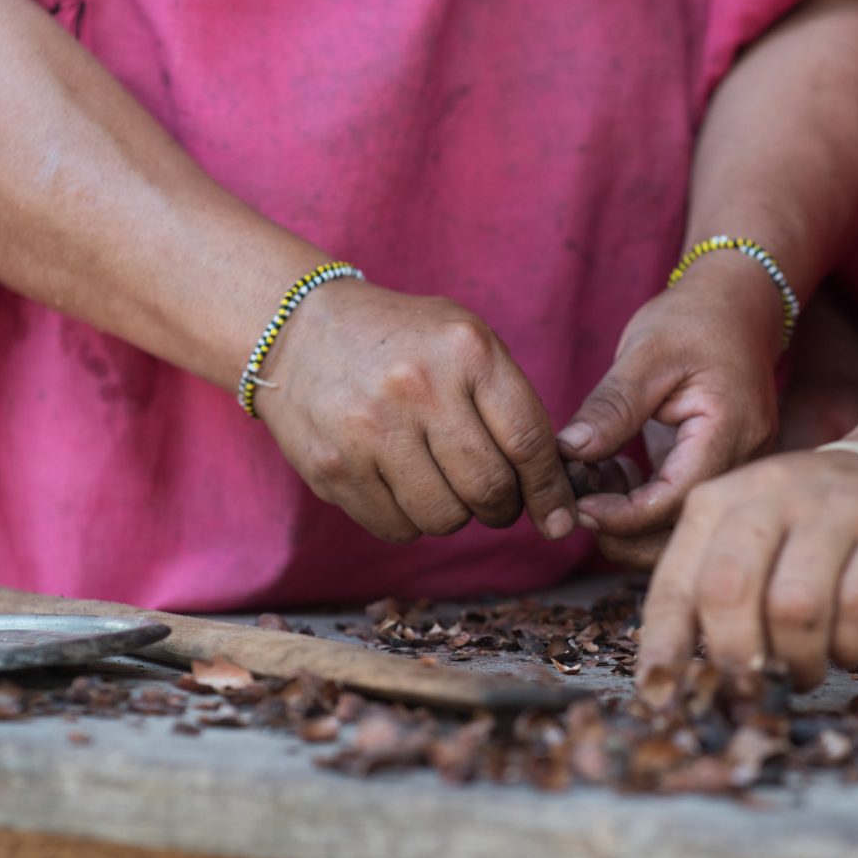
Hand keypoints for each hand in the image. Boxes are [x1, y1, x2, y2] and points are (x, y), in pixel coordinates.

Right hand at [256, 281, 575, 542]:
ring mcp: (370, 430)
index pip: (528, 441)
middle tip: (495, 501)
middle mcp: (419, 387)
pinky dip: (409, 520)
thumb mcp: (463, 341)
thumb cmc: (402, 342)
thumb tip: (555, 490)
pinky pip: (396, 527)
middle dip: (502, 508)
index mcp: (465, 350)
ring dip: (454, 515)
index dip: (549, 490)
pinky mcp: (333, 467)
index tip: (560, 516)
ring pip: (444, 518)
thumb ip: (510, 404)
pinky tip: (400, 485)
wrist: (298, 330)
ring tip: (441, 485)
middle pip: (488, 489)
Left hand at [556, 255, 783, 566]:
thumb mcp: (647, 353)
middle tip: (577, 505)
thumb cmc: (695, 319)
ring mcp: (736, 470)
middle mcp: (745, 461)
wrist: (738, 305)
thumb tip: (569, 452)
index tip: (579, 506)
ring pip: (682, 528)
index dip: (624, 516)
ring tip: (594, 481)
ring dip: (632, 522)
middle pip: (685, 530)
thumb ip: (612, 406)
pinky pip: (681, 507)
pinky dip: (642, 504)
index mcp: (732, 431)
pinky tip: (616, 472)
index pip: (678, 500)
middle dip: (626, 532)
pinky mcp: (718, 470)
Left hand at [637, 449, 857, 690]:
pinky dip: (849, 649)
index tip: (663, 695)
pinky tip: (846, 645)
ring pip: (794, 609)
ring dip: (795, 661)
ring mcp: (836, 514)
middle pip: (728, 591)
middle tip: (749, 686)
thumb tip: (671, 678)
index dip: (664, 648)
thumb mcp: (747, 540)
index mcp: (720, 501)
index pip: (676, 584)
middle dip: (734, 658)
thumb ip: (707, 593)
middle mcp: (773, 497)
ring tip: (802, 668)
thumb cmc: (810, 530)